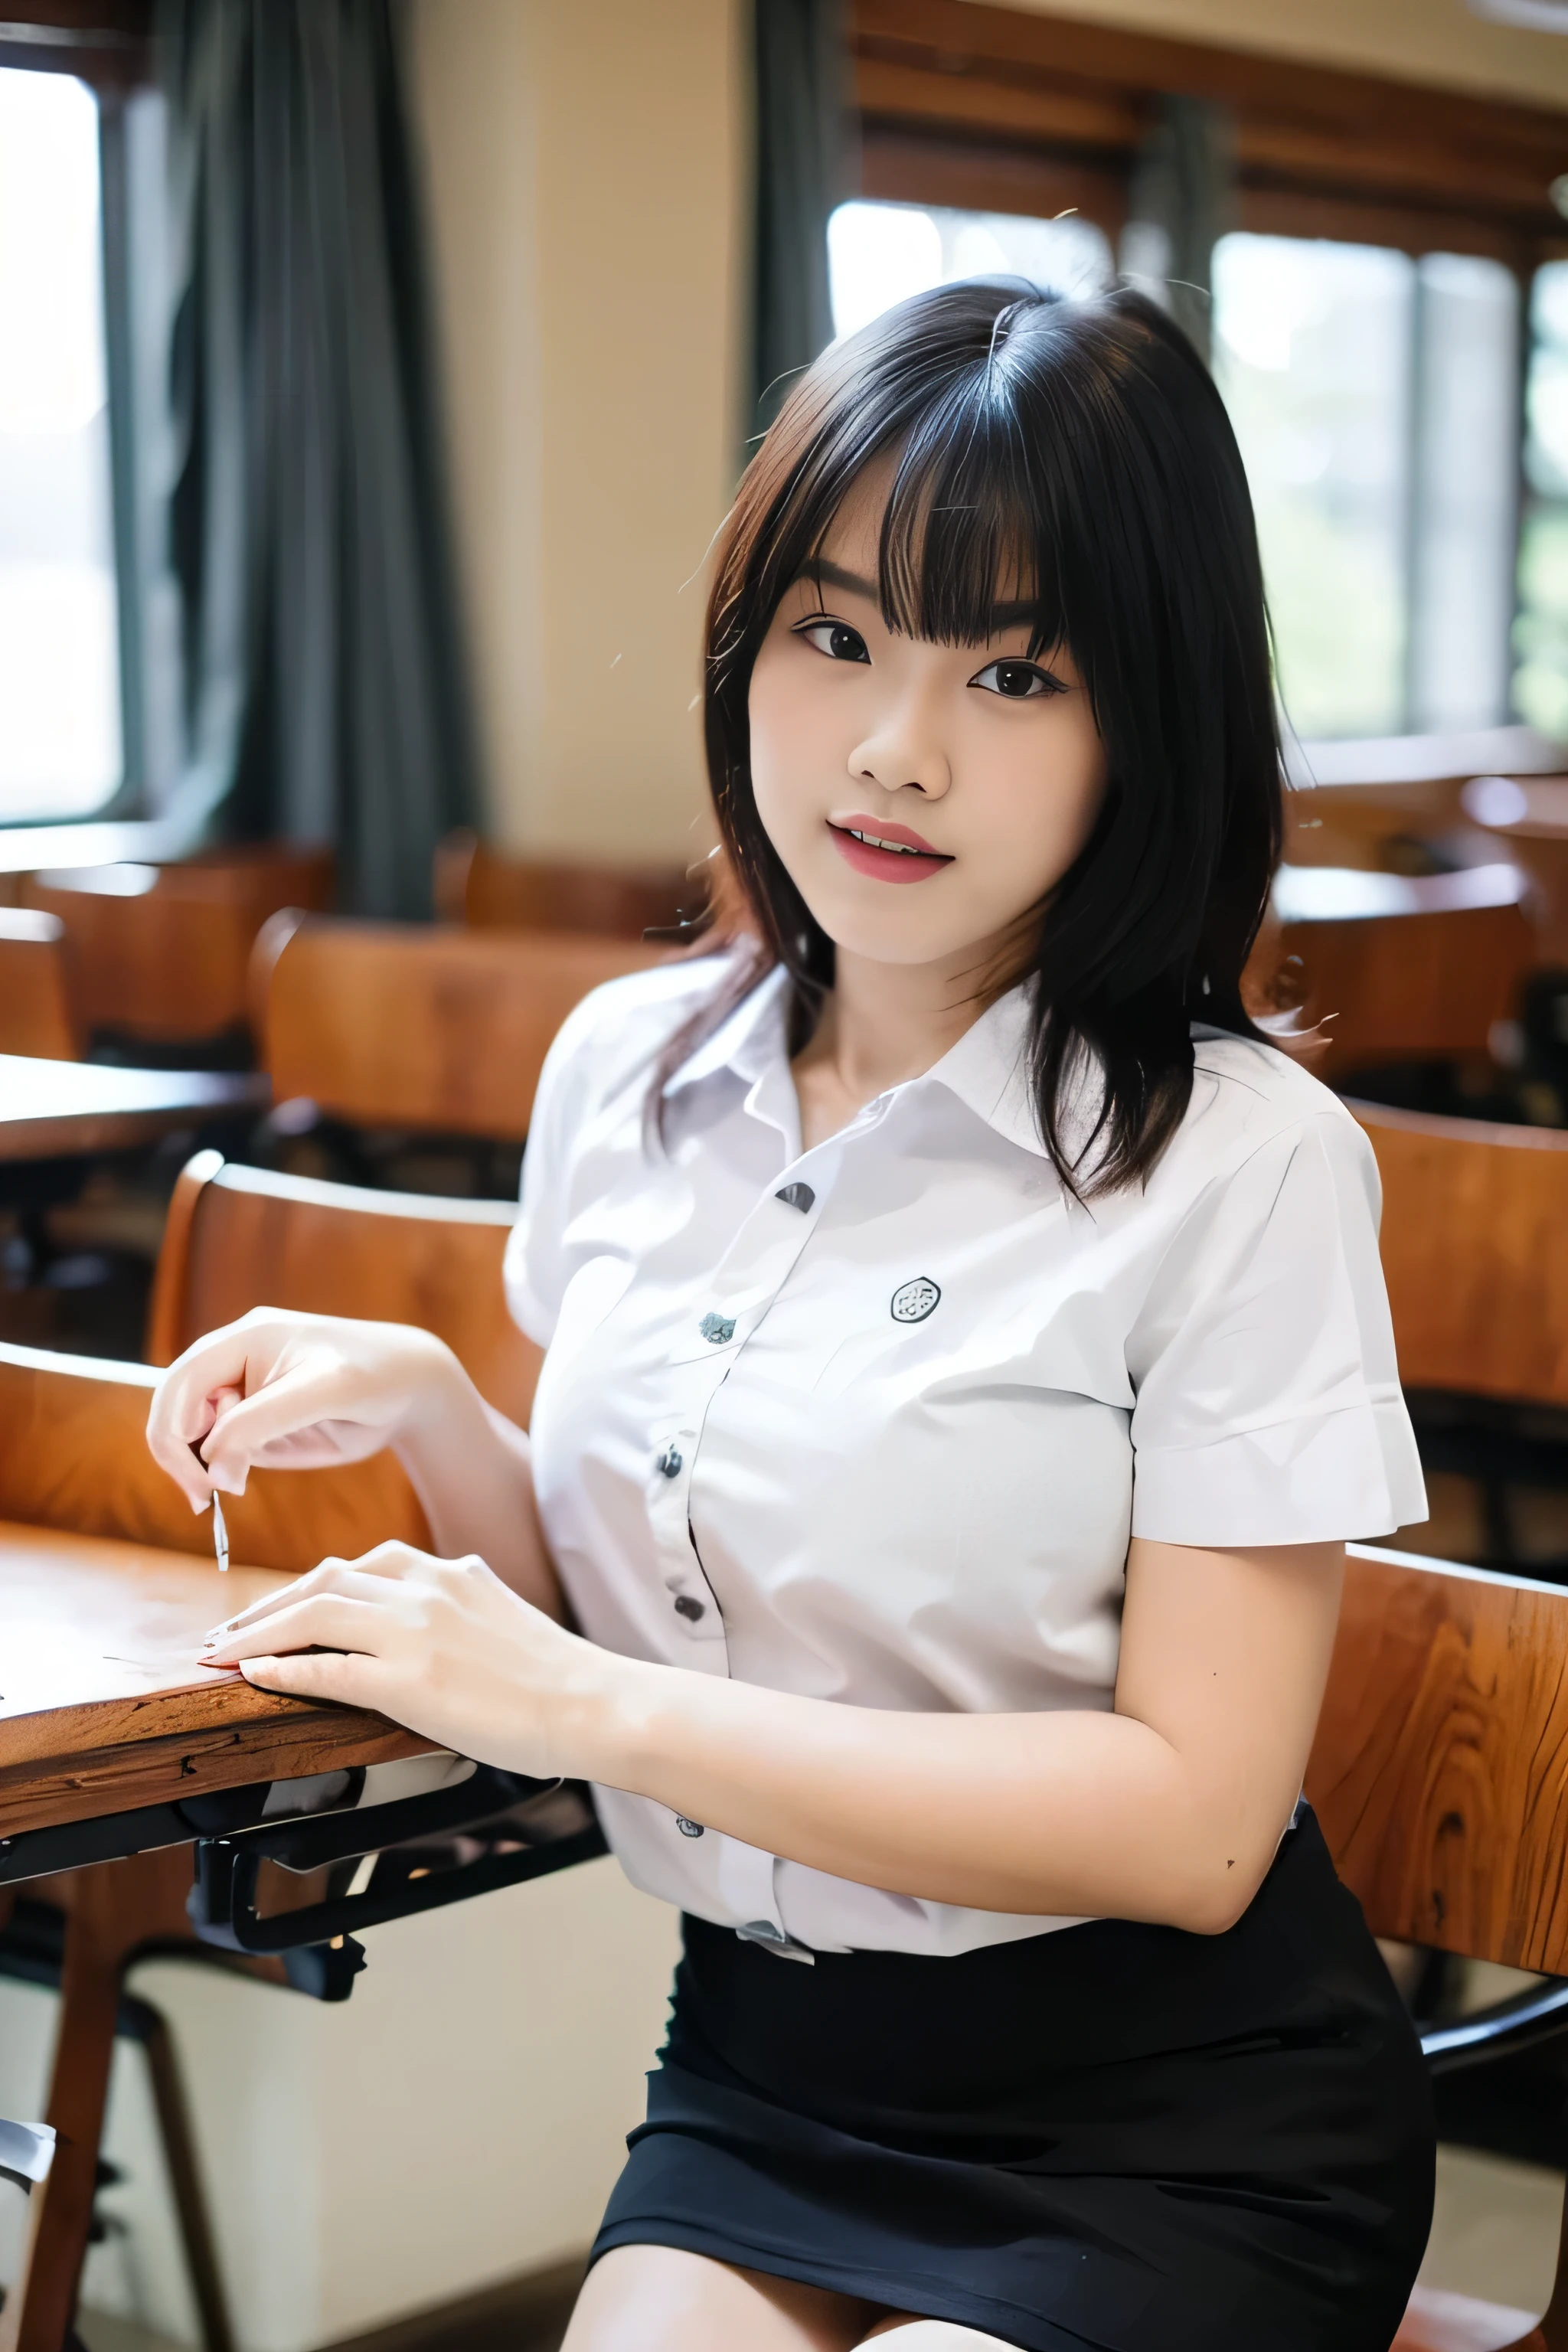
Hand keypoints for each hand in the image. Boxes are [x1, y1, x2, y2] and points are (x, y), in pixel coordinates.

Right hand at [148, 1308, 465, 1509]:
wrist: (407, 1390)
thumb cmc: (370, 1376)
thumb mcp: (320, 1392)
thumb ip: (260, 1423)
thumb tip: (213, 1467)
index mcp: (242, 1339)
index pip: (181, 1383)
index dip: (175, 1429)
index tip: (204, 1475)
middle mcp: (232, 1363)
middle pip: (174, 1408)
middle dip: (178, 1453)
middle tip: (202, 1498)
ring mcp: (241, 1393)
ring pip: (189, 1431)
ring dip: (193, 1465)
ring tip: (214, 1495)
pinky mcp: (254, 1423)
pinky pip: (217, 1447)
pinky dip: (215, 1470)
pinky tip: (232, 1483)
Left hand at [198, 1540, 614, 1776]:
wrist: (593, 1704)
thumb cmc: (556, 1673)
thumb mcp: (503, 1610)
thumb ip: (466, 1593)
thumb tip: (451, 1578)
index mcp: (448, 1572)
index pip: (359, 1567)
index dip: (307, 1587)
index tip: (278, 1608)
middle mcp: (425, 1589)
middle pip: (322, 1581)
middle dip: (265, 1607)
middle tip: (227, 1631)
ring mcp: (414, 1633)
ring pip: (313, 1615)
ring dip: (256, 1633)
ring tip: (220, 1652)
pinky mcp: (409, 1682)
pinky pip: (328, 1668)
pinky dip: (283, 1669)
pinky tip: (254, 1675)